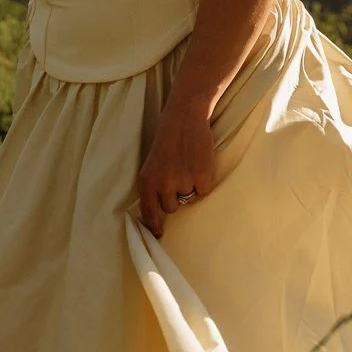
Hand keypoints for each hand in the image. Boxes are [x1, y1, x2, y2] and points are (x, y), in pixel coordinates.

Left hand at [137, 99, 215, 238]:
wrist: (184, 117)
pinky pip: (203, 191)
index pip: (149, 212)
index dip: (153, 225)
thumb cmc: (168, 141)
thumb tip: (161, 212)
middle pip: (171, 208)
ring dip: (190, 188)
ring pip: (188, 199)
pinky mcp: (202, 177)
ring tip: (188, 165)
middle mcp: (163, 184)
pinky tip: (199, 164)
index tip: (158, 234)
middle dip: (176, 197)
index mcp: (146, 181)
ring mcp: (183, 181)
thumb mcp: (152, 164)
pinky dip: (204, 182)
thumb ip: (154, 187)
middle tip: (178, 176)